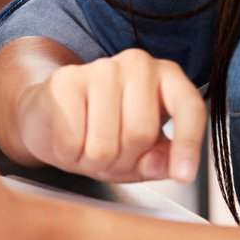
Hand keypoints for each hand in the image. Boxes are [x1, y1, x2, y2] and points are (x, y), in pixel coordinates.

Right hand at [12, 49, 206, 183]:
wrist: (50, 116)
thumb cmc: (102, 134)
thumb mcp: (140, 154)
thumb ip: (159, 160)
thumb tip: (167, 166)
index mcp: (166, 77)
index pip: (189, 106)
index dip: (188, 144)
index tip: (183, 175)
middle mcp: (138, 64)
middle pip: (140, 134)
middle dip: (122, 160)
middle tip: (110, 157)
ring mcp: (100, 67)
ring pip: (104, 144)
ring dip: (93, 162)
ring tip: (87, 148)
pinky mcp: (65, 79)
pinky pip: (72, 141)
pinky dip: (68, 155)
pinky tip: (67, 141)